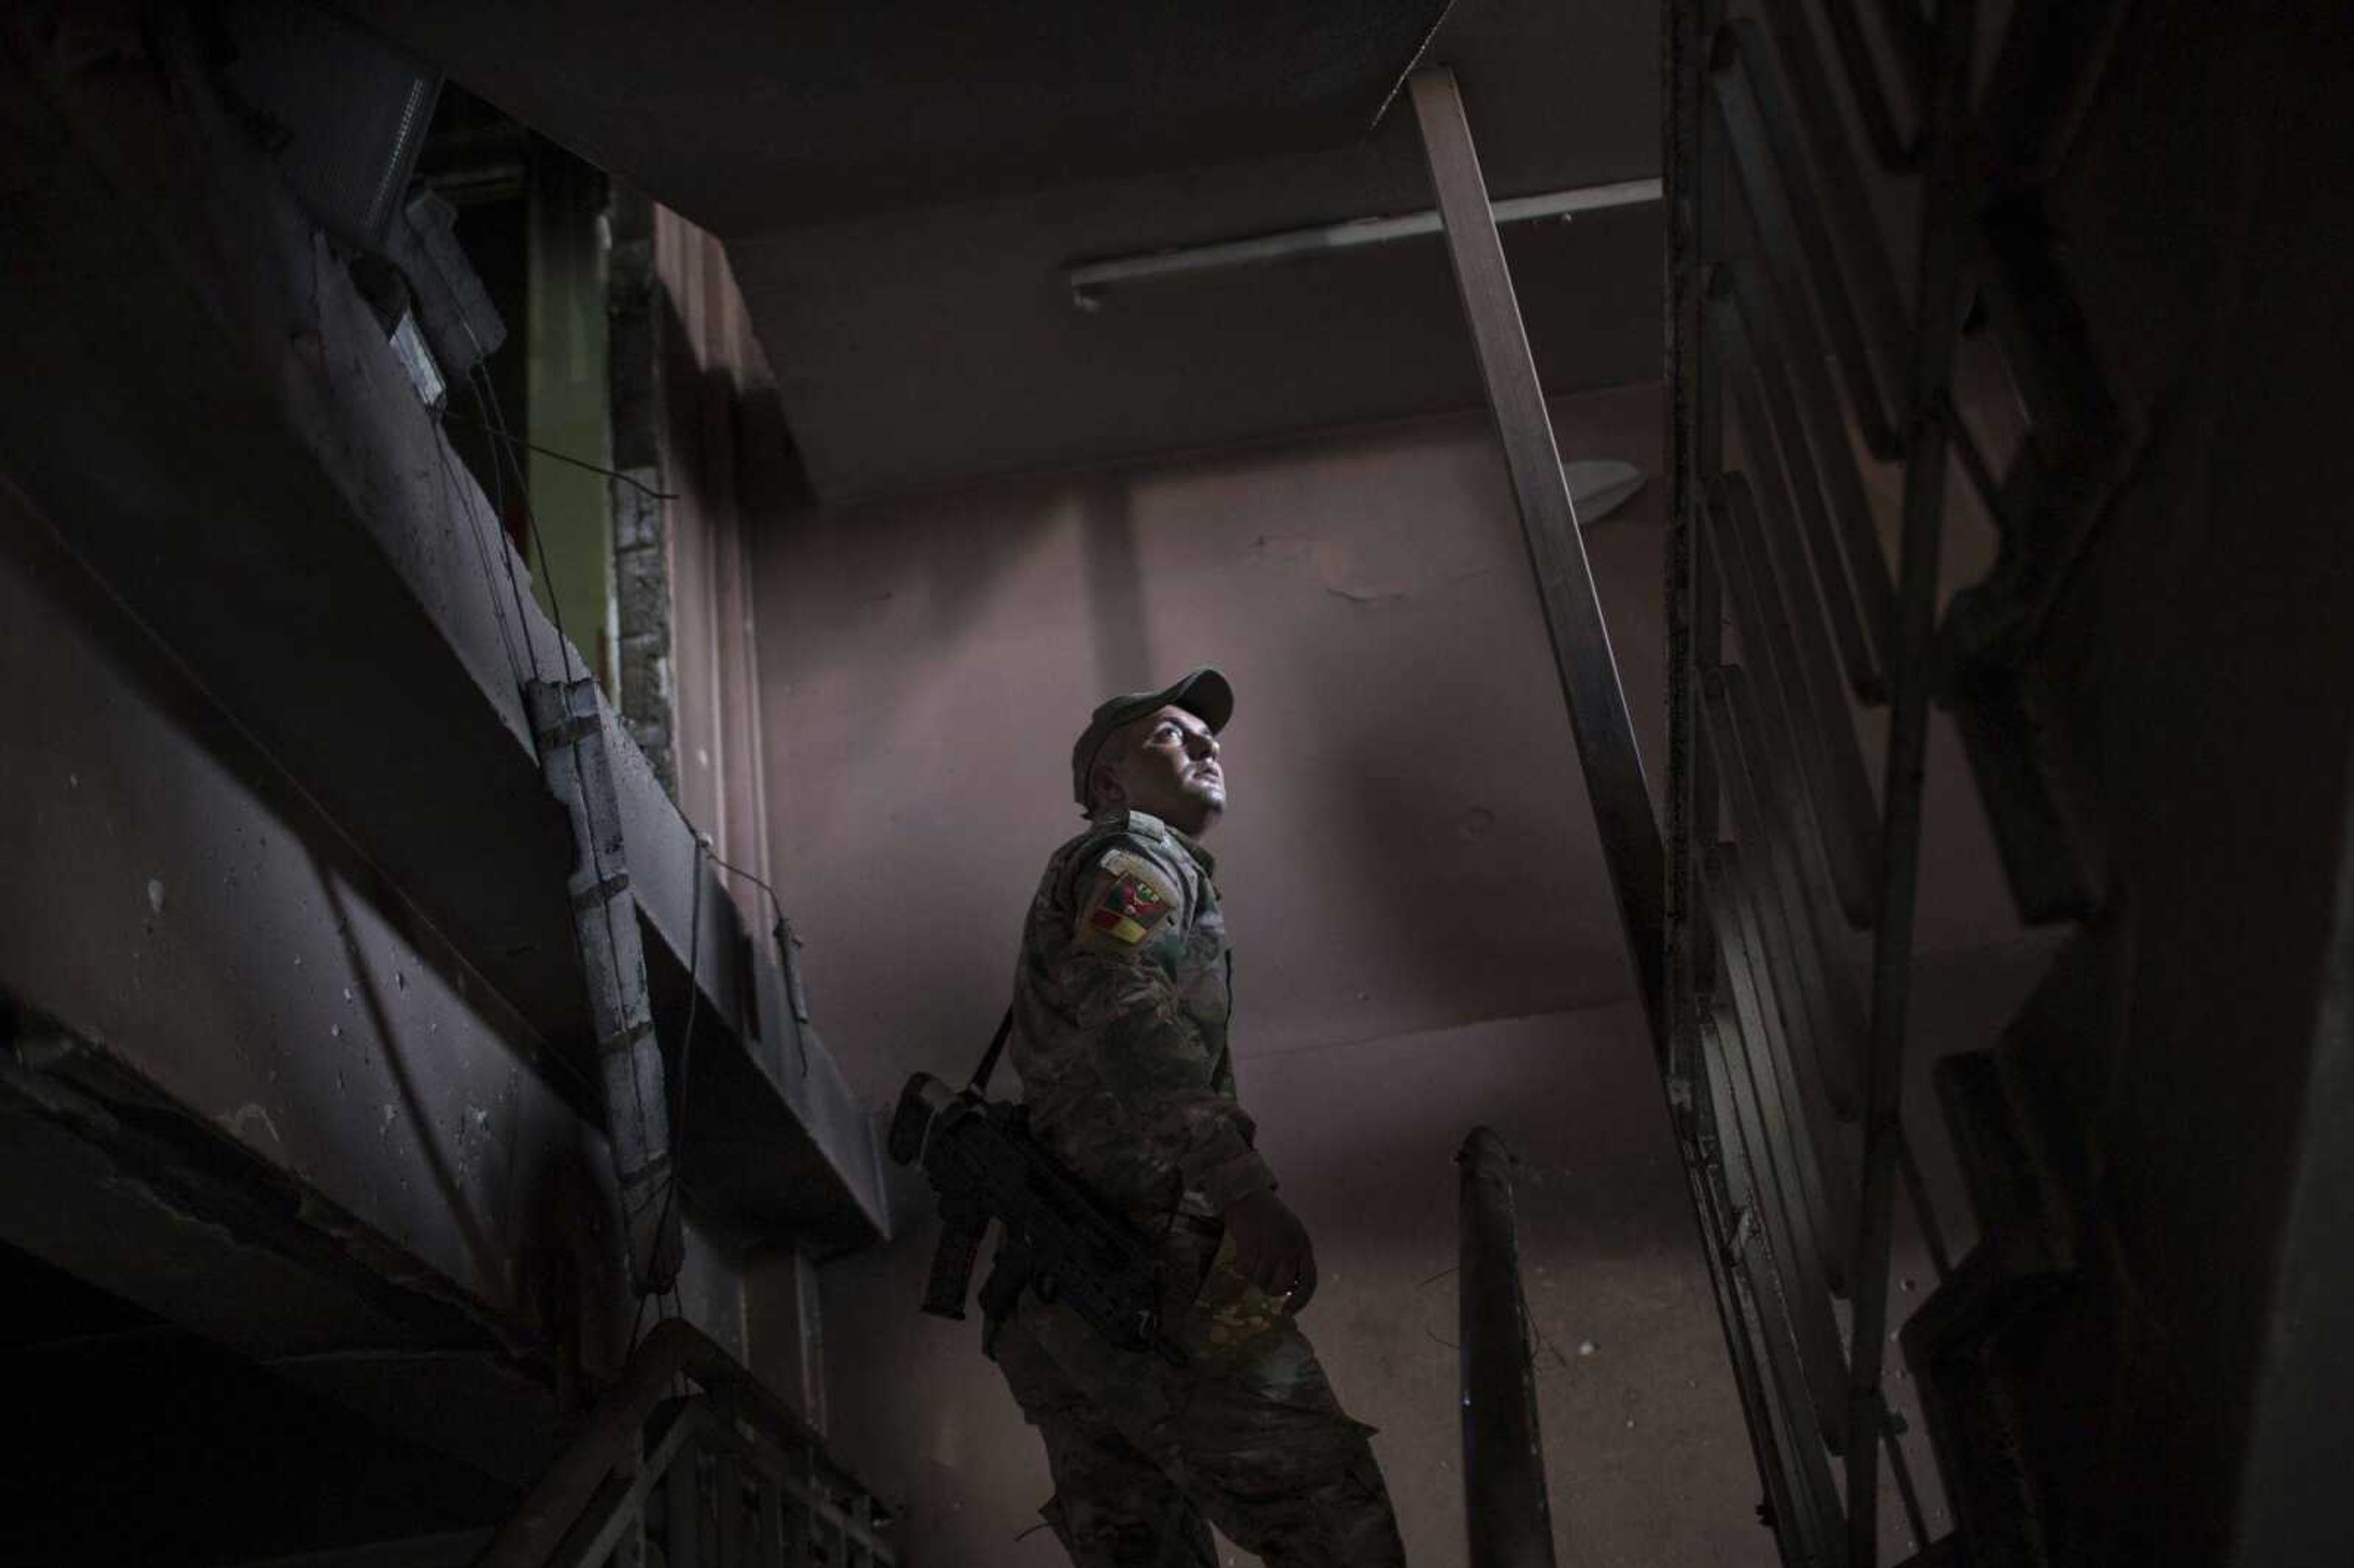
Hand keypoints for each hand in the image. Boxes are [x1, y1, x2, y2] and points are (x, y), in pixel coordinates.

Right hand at [1222, 1189, 1317, 1310]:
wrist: (1247, 1193)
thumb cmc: (1269, 1216)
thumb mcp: (1291, 1234)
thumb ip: (1293, 1258)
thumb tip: (1288, 1287)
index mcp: (1303, 1245)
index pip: (1308, 1282)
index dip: (1300, 1301)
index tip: (1287, 1311)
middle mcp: (1290, 1246)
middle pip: (1282, 1286)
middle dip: (1270, 1289)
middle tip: (1262, 1281)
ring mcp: (1270, 1245)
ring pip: (1261, 1279)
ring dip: (1253, 1275)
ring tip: (1252, 1259)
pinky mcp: (1251, 1243)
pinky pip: (1245, 1270)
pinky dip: (1241, 1267)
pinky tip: (1242, 1253)